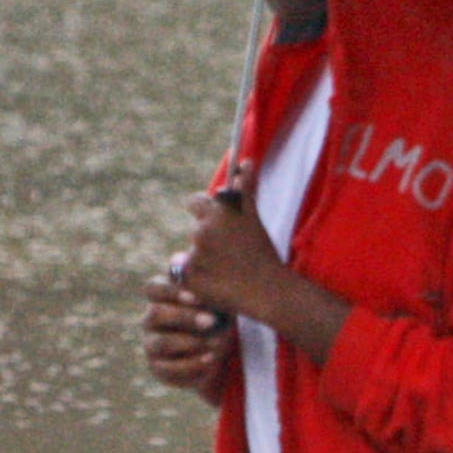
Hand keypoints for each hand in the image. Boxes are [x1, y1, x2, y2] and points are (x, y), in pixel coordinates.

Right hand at [143, 269, 235, 396]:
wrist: (222, 352)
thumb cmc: (218, 315)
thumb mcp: (216, 299)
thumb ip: (203, 283)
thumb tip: (185, 259)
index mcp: (161, 297)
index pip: (153, 288)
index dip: (171, 291)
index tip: (196, 297)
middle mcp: (151, 320)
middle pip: (155, 313)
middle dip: (184, 317)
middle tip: (211, 321)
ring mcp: (152, 345)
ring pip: (161, 342)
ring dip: (190, 342)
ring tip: (216, 342)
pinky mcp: (159, 369)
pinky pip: (169, 369)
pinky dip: (192, 365)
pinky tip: (210, 358)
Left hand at [173, 165, 293, 320]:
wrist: (268, 292)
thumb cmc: (264, 253)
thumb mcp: (254, 218)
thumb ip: (245, 188)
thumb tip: (244, 161)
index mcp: (218, 212)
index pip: (194, 202)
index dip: (205, 213)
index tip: (218, 225)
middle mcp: (202, 230)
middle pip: (195, 229)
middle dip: (208, 239)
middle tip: (230, 253)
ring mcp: (194, 255)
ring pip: (190, 253)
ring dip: (203, 259)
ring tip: (226, 271)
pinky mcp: (189, 278)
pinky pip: (184, 274)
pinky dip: (196, 279)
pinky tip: (217, 283)